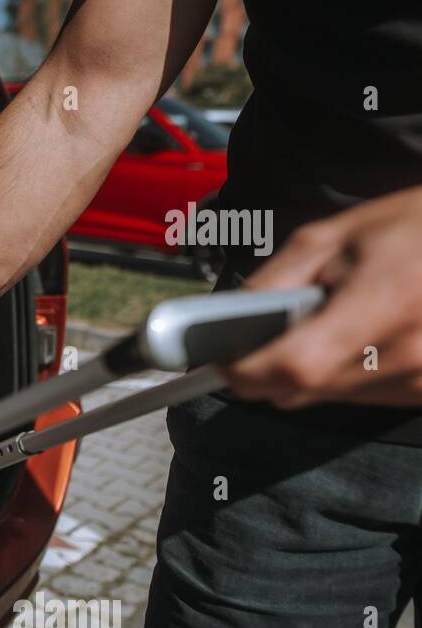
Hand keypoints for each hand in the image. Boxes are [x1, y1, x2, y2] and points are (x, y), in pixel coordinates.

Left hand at [223, 186, 421, 407]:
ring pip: (326, 397)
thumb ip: (274, 280)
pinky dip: (346, 373)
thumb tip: (227, 319)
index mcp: (382, 303)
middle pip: (303, 389)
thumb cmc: (410, 230)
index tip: (224, 361)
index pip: (295, 367)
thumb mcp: (331, 236)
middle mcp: (407, 352)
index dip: (248, 370)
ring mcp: (420, 380)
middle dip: (273, 366)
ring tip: (336, 322)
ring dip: (312, 369)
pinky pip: (361, 397)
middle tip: (280, 328)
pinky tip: (363, 337)